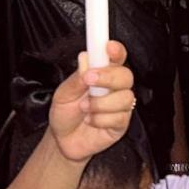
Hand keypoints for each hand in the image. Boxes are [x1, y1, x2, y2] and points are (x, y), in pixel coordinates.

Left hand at [48, 41, 135, 162]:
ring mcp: (120, 105)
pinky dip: (100, 119)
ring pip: (125, 98)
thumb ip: (77, 78)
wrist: (62, 141)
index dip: (116, 50)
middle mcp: (114, 87)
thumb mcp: (63, 94)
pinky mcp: (121, 123)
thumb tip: (86, 59)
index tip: (109, 47)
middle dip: (108, 77)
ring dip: (100, 103)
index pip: (117, 57)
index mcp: (102, 73)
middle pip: (126, 75)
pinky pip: (119, 118)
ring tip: (84, 108)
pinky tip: (91, 120)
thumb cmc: (65, 113)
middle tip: (89, 80)